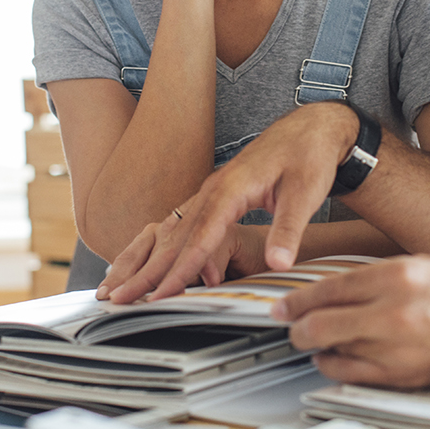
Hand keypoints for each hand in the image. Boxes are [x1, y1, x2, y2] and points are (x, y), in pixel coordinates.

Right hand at [98, 102, 360, 302]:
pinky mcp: (215, 197)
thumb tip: (278, 263)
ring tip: (120, 288)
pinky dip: (161, 248)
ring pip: (171, 232)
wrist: (310, 129)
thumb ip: (288, 230)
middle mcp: (212, 190)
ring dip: (146, 261)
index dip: (180, 270)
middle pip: (174, 237)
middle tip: (118, 300)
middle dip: (146, 272)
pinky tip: (147, 264)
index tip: (160, 295)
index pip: (199, 237)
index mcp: (229, 188)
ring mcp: (210, 193)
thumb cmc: (307, 157)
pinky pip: (181, 226)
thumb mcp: (305, 193)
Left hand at [269, 255, 429, 386]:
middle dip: (297, 327)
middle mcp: (394, 311)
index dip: (298, 300)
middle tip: (290, 326)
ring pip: (333, 352)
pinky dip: (338, 369)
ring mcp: (399, 348)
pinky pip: (355, 377)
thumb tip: (341, 289)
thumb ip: (380, 276)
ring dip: (316, 349)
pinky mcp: (408, 376)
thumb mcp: (425, 264)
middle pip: (320, 324)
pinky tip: (338, 360)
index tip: (284, 305)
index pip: (329, 289)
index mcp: (398, 275)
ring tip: (314, 343)